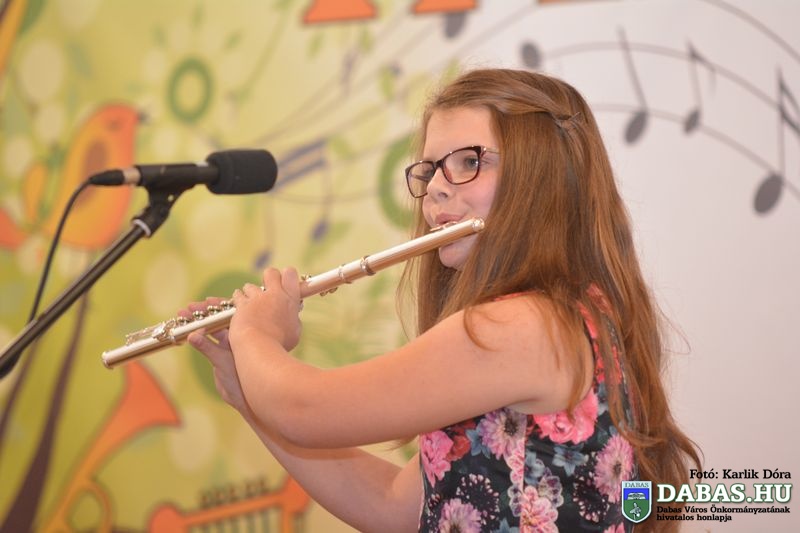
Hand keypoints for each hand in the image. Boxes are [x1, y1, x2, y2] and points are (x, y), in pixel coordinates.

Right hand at [181, 298, 248, 412]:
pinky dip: (197, 336)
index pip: (229, 314)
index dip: (216, 307)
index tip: (204, 302)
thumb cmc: (241, 378)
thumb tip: (192, 336)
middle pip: (218, 319)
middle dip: (202, 313)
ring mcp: (228, 345)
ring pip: (211, 329)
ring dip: (197, 323)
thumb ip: (206, 348)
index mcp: (245, 333)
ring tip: (182, 316)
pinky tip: (185, 332)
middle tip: (187, 309)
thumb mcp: (221, 360)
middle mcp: (237, 336)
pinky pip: (208, 341)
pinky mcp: (220, 354)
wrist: (244, 398)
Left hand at [229, 267, 302, 351]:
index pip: (290, 273)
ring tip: (251, 305)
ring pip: (251, 285)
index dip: (286, 276)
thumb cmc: (279, 344)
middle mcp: (274, 294)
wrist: (259, 348)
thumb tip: (292, 316)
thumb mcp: (294, 332)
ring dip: (250, 293)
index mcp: (290, 299)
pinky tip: (239, 307)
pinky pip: (238, 295)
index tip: (283, 284)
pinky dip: (238, 299)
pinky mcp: (242, 304)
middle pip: (271, 272)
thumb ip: (292, 319)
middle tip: (267, 290)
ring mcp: (257, 298)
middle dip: (268, 278)